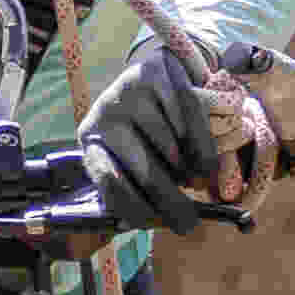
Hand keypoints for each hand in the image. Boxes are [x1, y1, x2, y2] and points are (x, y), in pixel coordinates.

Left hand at [84, 37, 281, 231]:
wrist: (152, 70)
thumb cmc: (143, 127)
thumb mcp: (130, 152)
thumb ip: (136, 183)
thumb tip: (145, 223)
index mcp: (91, 138)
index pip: (105, 177)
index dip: (128, 204)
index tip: (149, 224)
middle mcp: (105, 114)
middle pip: (144, 170)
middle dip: (170, 202)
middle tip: (188, 224)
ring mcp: (128, 92)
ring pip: (172, 149)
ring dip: (187, 172)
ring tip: (191, 177)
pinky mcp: (154, 73)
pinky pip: (189, 120)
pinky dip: (202, 146)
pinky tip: (203, 161)